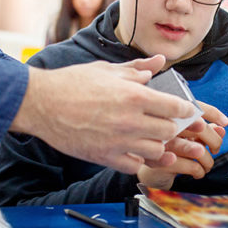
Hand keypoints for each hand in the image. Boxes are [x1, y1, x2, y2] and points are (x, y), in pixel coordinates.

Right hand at [9, 55, 200, 173]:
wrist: (42, 104)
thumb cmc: (72, 83)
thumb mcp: (107, 70)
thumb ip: (136, 68)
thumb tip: (158, 62)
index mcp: (134, 95)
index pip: (175, 107)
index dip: (185, 109)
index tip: (185, 110)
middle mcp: (130, 120)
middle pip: (169, 131)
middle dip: (171, 127)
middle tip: (165, 122)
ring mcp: (118, 141)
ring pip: (156, 151)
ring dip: (156, 144)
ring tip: (148, 136)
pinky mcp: (105, 157)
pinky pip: (134, 166)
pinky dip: (137, 159)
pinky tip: (132, 149)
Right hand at [138, 101, 226, 189]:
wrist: (148, 173)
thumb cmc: (171, 152)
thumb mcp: (188, 139)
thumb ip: (204, 132)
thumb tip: (221, 128)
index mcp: (173, 118)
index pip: (196, 107)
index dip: (213, 113)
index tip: (224, 122)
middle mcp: (167, 128)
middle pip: (201, 128)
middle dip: (215, 141)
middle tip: (215, 150)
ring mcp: (163, 144)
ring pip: (198, 150)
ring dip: (208, 160)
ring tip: (206, 165)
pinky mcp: (162, 162)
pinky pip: (192, 166)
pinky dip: (200, 171)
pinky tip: (197, 173)